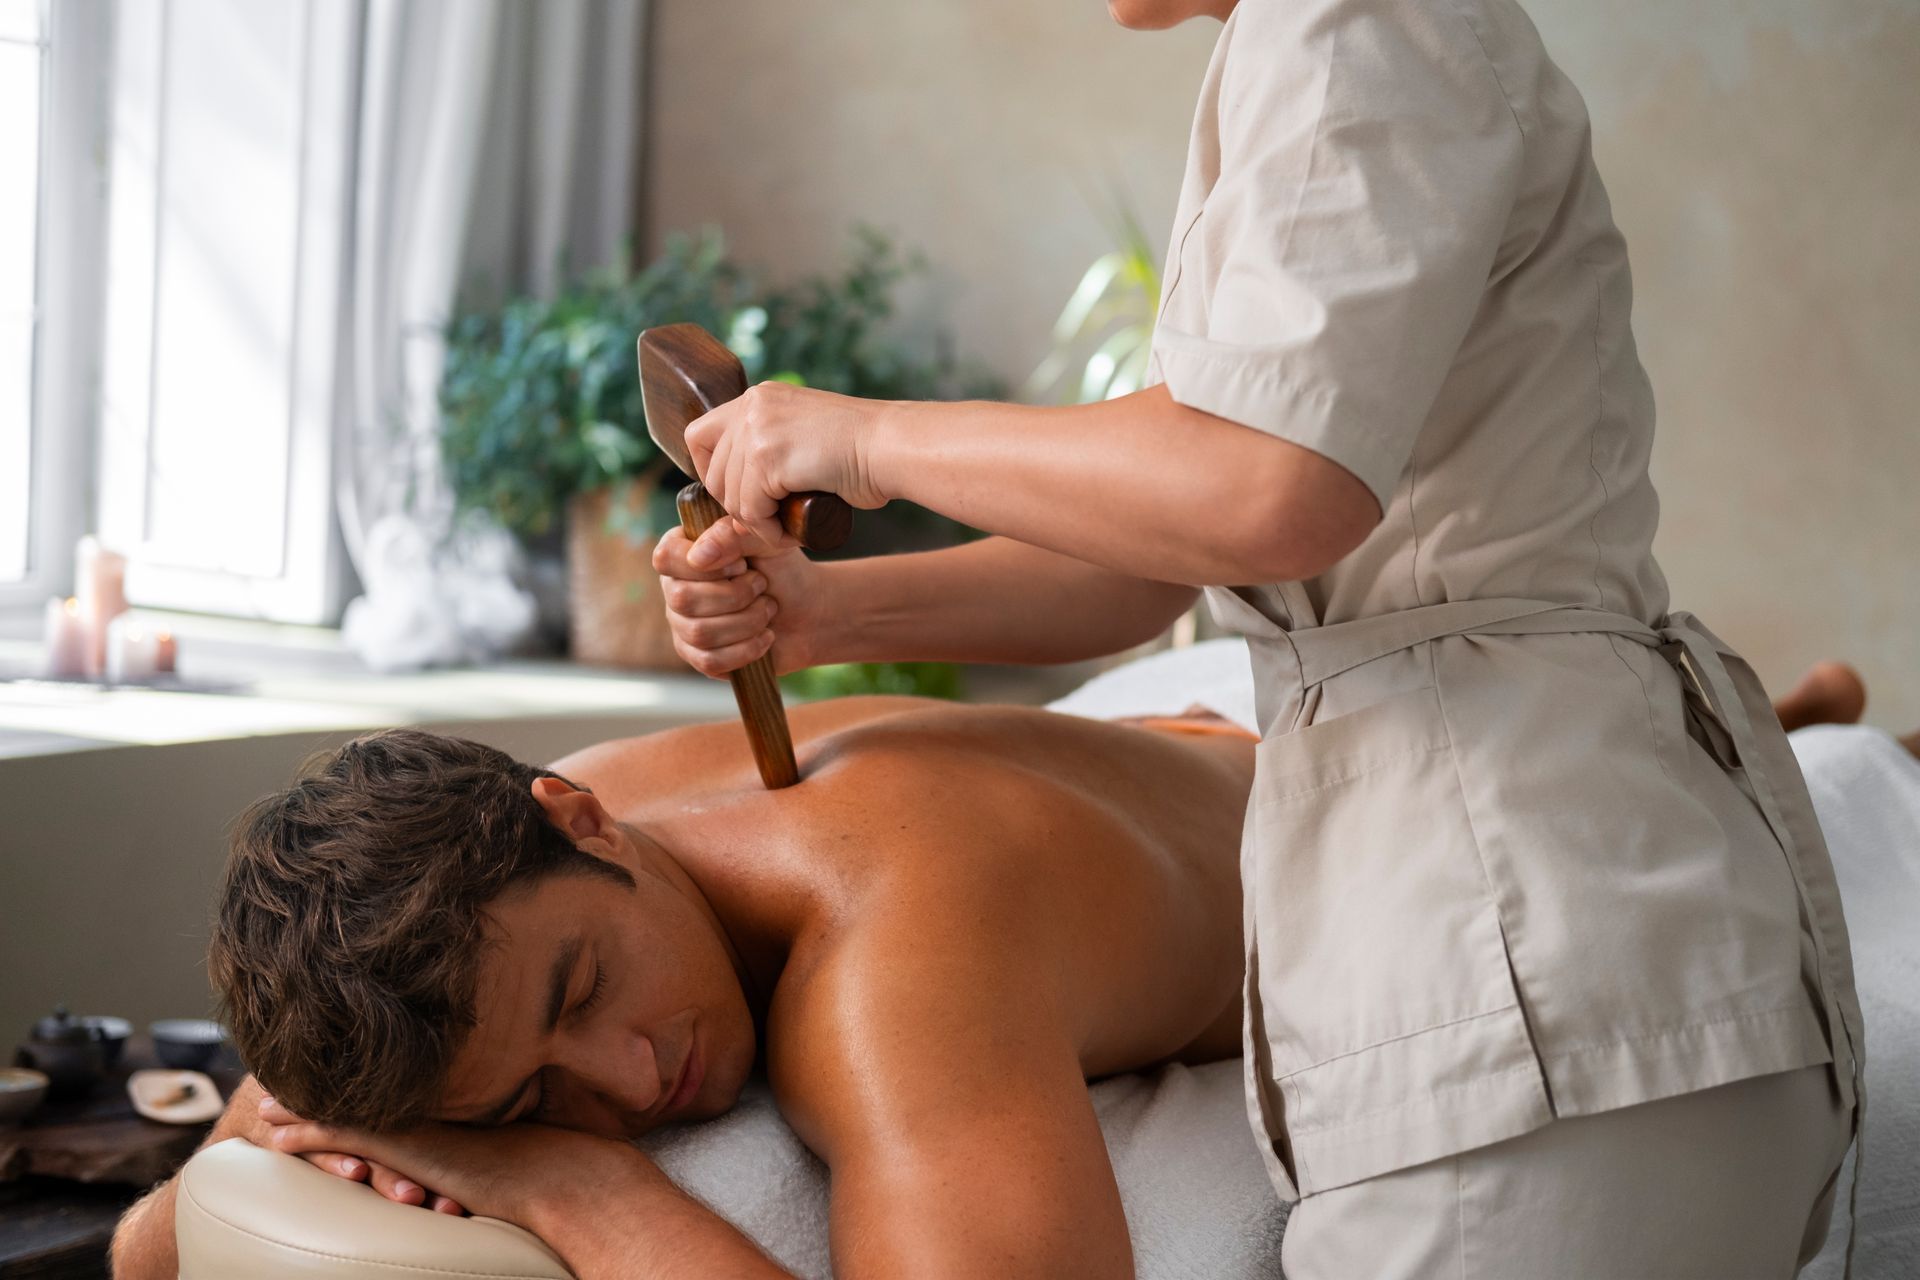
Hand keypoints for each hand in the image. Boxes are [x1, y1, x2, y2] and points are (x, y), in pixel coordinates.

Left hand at [263, 1108, 650, 1233]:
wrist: (571, 1182)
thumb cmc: (566, 1172)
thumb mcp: (528, 1148)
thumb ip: (507, 1141)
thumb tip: (506, 1154)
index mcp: (461, 1108)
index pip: (398, 1089)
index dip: (362, 1078)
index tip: (335, 1068)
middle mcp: (436, 1110)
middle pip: (366, 1091)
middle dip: (323, 1083)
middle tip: (284, 1075)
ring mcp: (421, 1126)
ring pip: (346, 1107)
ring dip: (303, 1104)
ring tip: (268, 1100)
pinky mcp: (409, 1147)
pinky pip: (343, 1133)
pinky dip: (307, 1129)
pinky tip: (277, 1130)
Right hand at [652, 522, 828, 677]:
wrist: (809, 611)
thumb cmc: (782, 571)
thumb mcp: (764, 541)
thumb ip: (731, 535)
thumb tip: (699, 557)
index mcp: (684, 552)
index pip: (665, 558)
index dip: (705, 567)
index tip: (741, 565)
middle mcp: (675, 588)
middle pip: (682, 599)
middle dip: (736, 595)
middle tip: (762, 586)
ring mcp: (683, 625)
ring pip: (699, 632)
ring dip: (747, 621)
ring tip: (768, 609)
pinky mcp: (698, 656)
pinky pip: (710, 661)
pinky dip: (747, 649)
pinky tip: (766, 637)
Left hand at [683, 381, 889, 555]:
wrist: (891, 447)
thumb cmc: (863, 451)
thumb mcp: (805, 434)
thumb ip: (771, 446)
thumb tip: (737, 492)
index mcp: (760, 396)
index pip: (701, 434)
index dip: (710, 471)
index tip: (736, 493)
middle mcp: (752, 405)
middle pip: (712, 470)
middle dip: (734, 503)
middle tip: (767, 518)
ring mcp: (757, 429)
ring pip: (730, 495)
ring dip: (755, 521)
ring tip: (785, 526)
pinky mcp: (766, 457)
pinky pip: (749, 510)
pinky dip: (767, 530)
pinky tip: (790, 531)